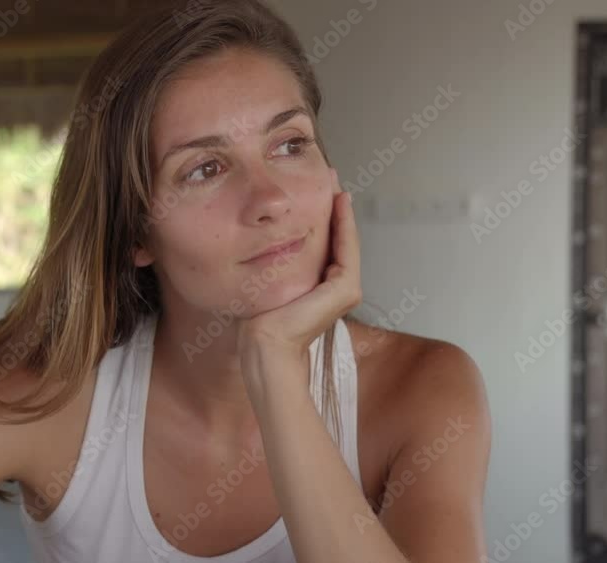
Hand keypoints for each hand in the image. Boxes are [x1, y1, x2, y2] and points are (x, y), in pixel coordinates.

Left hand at [236, 170, 361, 377]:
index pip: (327, 242)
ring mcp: (345, 290)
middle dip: (333, 206)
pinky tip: (338, 204)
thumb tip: (261, 238)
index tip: (317, 186)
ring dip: (341, 210)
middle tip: (328, 175)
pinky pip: (346, 249)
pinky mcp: (345, 290)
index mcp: (321, 286)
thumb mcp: (268, 279)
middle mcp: (337, 287)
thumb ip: (274, 261)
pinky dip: (344, 225)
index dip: (324, 214)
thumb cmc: (260, 320)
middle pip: (338, 237)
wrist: (264, 344)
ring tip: (333, 182)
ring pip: (345, 239)